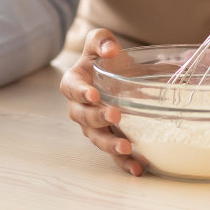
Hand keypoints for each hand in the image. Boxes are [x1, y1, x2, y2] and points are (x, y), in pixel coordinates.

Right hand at [58, 28, 142, 176]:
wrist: (116, 72)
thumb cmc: (104, 58)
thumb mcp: (100, 42)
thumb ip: (102, 40)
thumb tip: (111, 49)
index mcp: (74, 84)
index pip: (72, 89)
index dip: (81, 93)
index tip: (93, 95)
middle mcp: (80, 109)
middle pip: (84, 117)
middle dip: (98, 118)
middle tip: (115, 116)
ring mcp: (94, 127)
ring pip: (97, 139)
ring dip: (110, 145)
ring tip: (126, 148)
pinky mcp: (110, 139)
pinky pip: (113, 155)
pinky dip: (124, 163)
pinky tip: (137, 169)